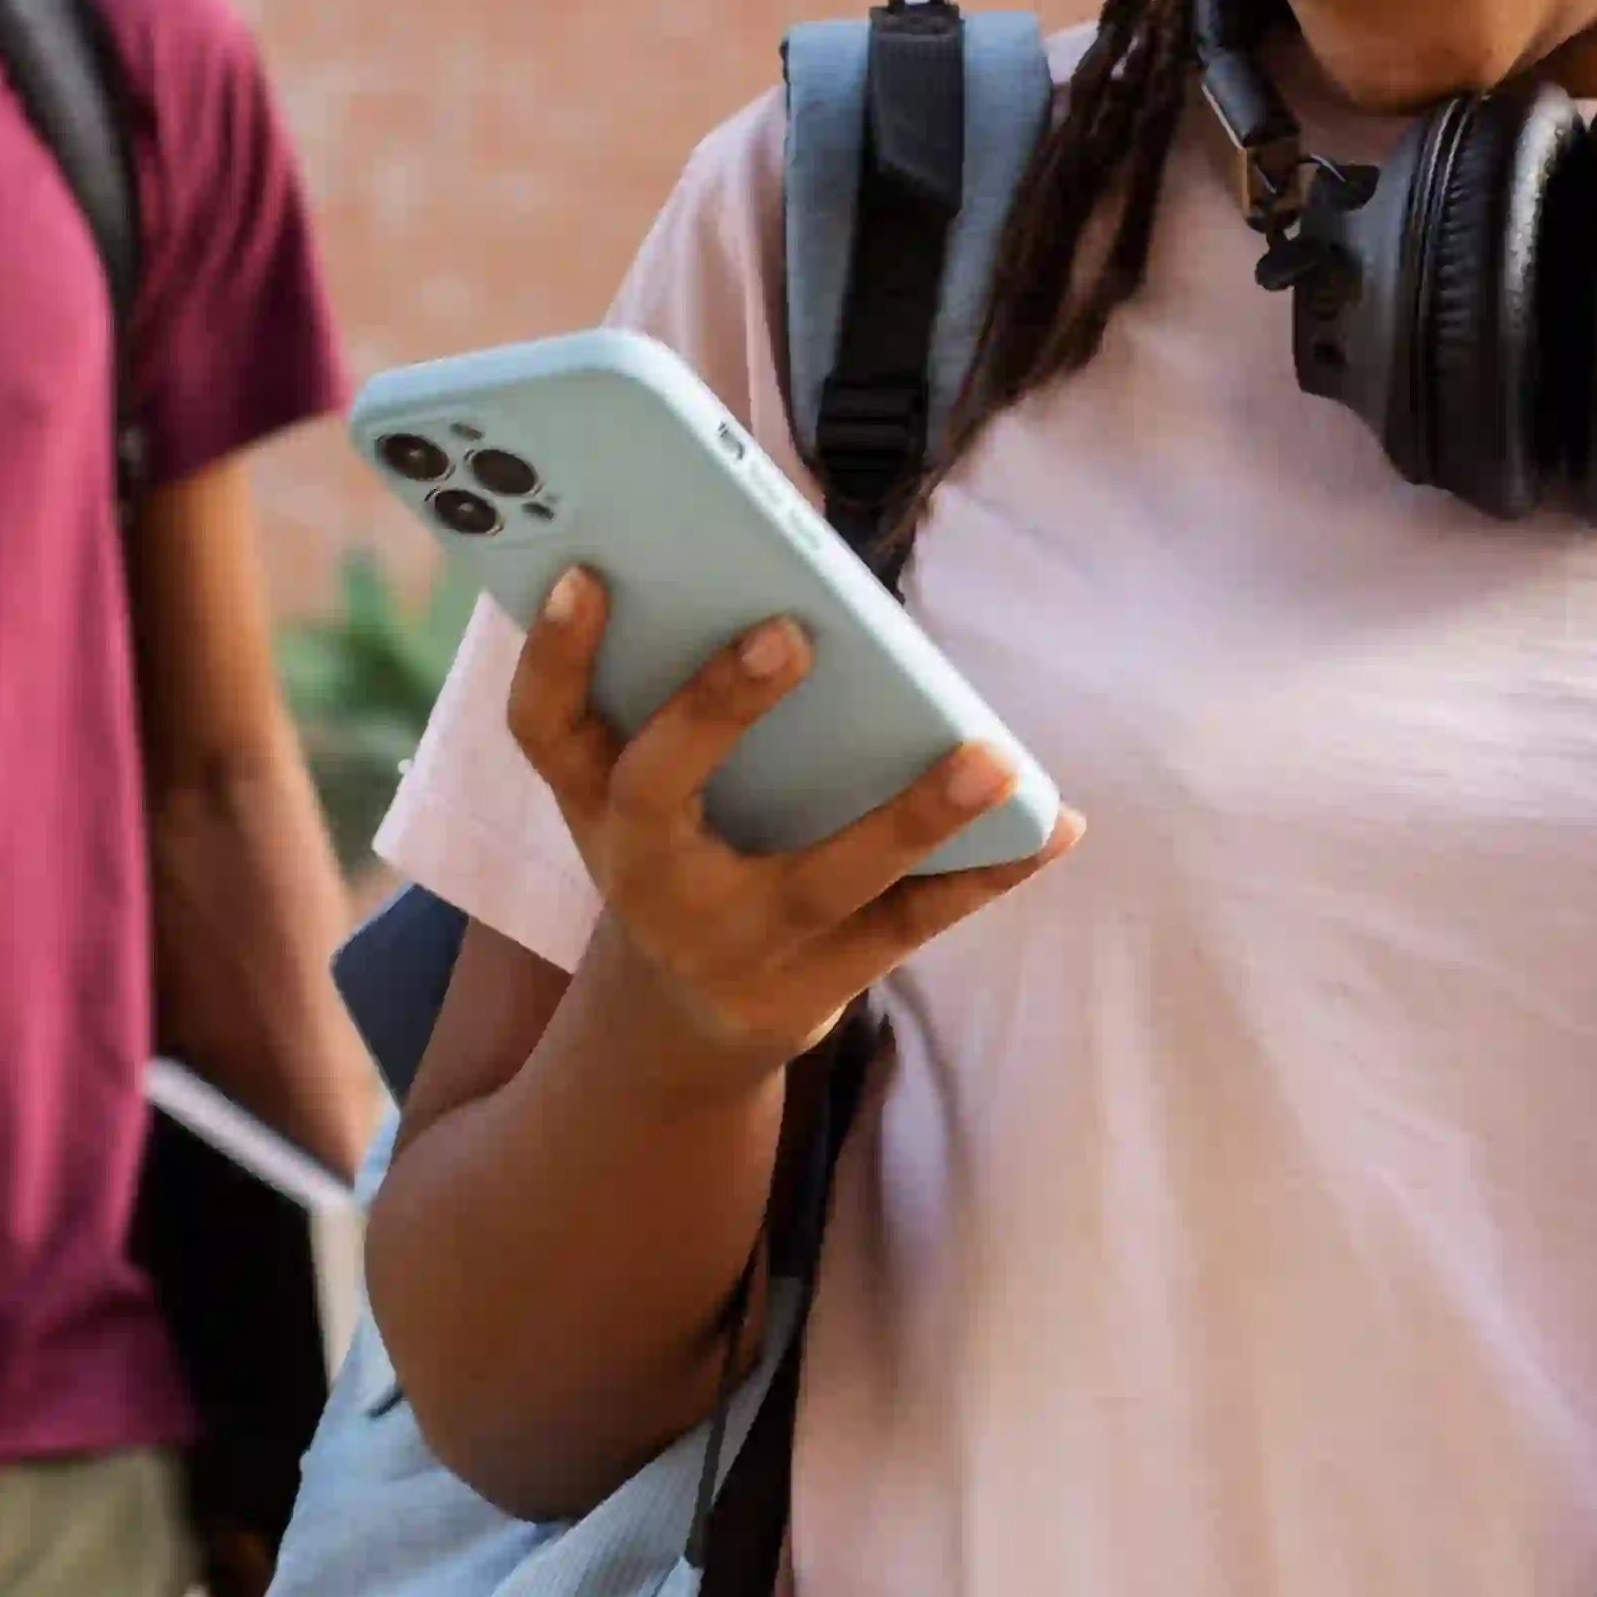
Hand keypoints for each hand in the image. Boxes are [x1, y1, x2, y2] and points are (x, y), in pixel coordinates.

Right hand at [511, 565, 1076, 1088]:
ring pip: (822, 878)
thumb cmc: (682, 848)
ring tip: (993, 756)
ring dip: (914, 815)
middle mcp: (645, 877)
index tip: (582, 574)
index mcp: (592, 802)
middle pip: (654, 792)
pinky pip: (911, 923)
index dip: (552, 654)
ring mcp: (731, 941)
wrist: (684, 1022)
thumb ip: (678, 693)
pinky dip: (990, 872)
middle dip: (714, 712)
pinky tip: (1055, 822)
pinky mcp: (813, 985)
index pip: (542, 727)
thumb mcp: (645, 784)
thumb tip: (789, 577)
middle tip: (788, 634)